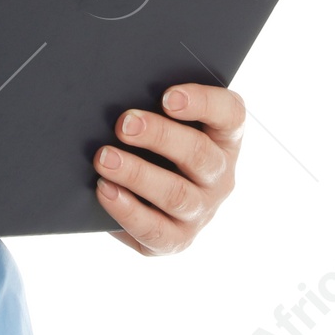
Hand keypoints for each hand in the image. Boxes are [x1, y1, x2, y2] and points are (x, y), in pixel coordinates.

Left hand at [93, 84, 244, 255]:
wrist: (139, 196)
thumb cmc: (149, 143)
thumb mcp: (160, 120)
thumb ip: (151, 102)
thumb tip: (120, 94)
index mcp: (224, 137)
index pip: (230, 114)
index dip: (202, 103)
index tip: (168, 97)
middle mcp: (220, 175)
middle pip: (198, 154)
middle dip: (159, 136)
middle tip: (124, 124)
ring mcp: (202, 211)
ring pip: (176, 194)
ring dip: (137, 174)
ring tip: (104, 158)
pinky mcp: (178, 240)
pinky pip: (155, 230)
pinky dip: (128, 210)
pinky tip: (105, 190)